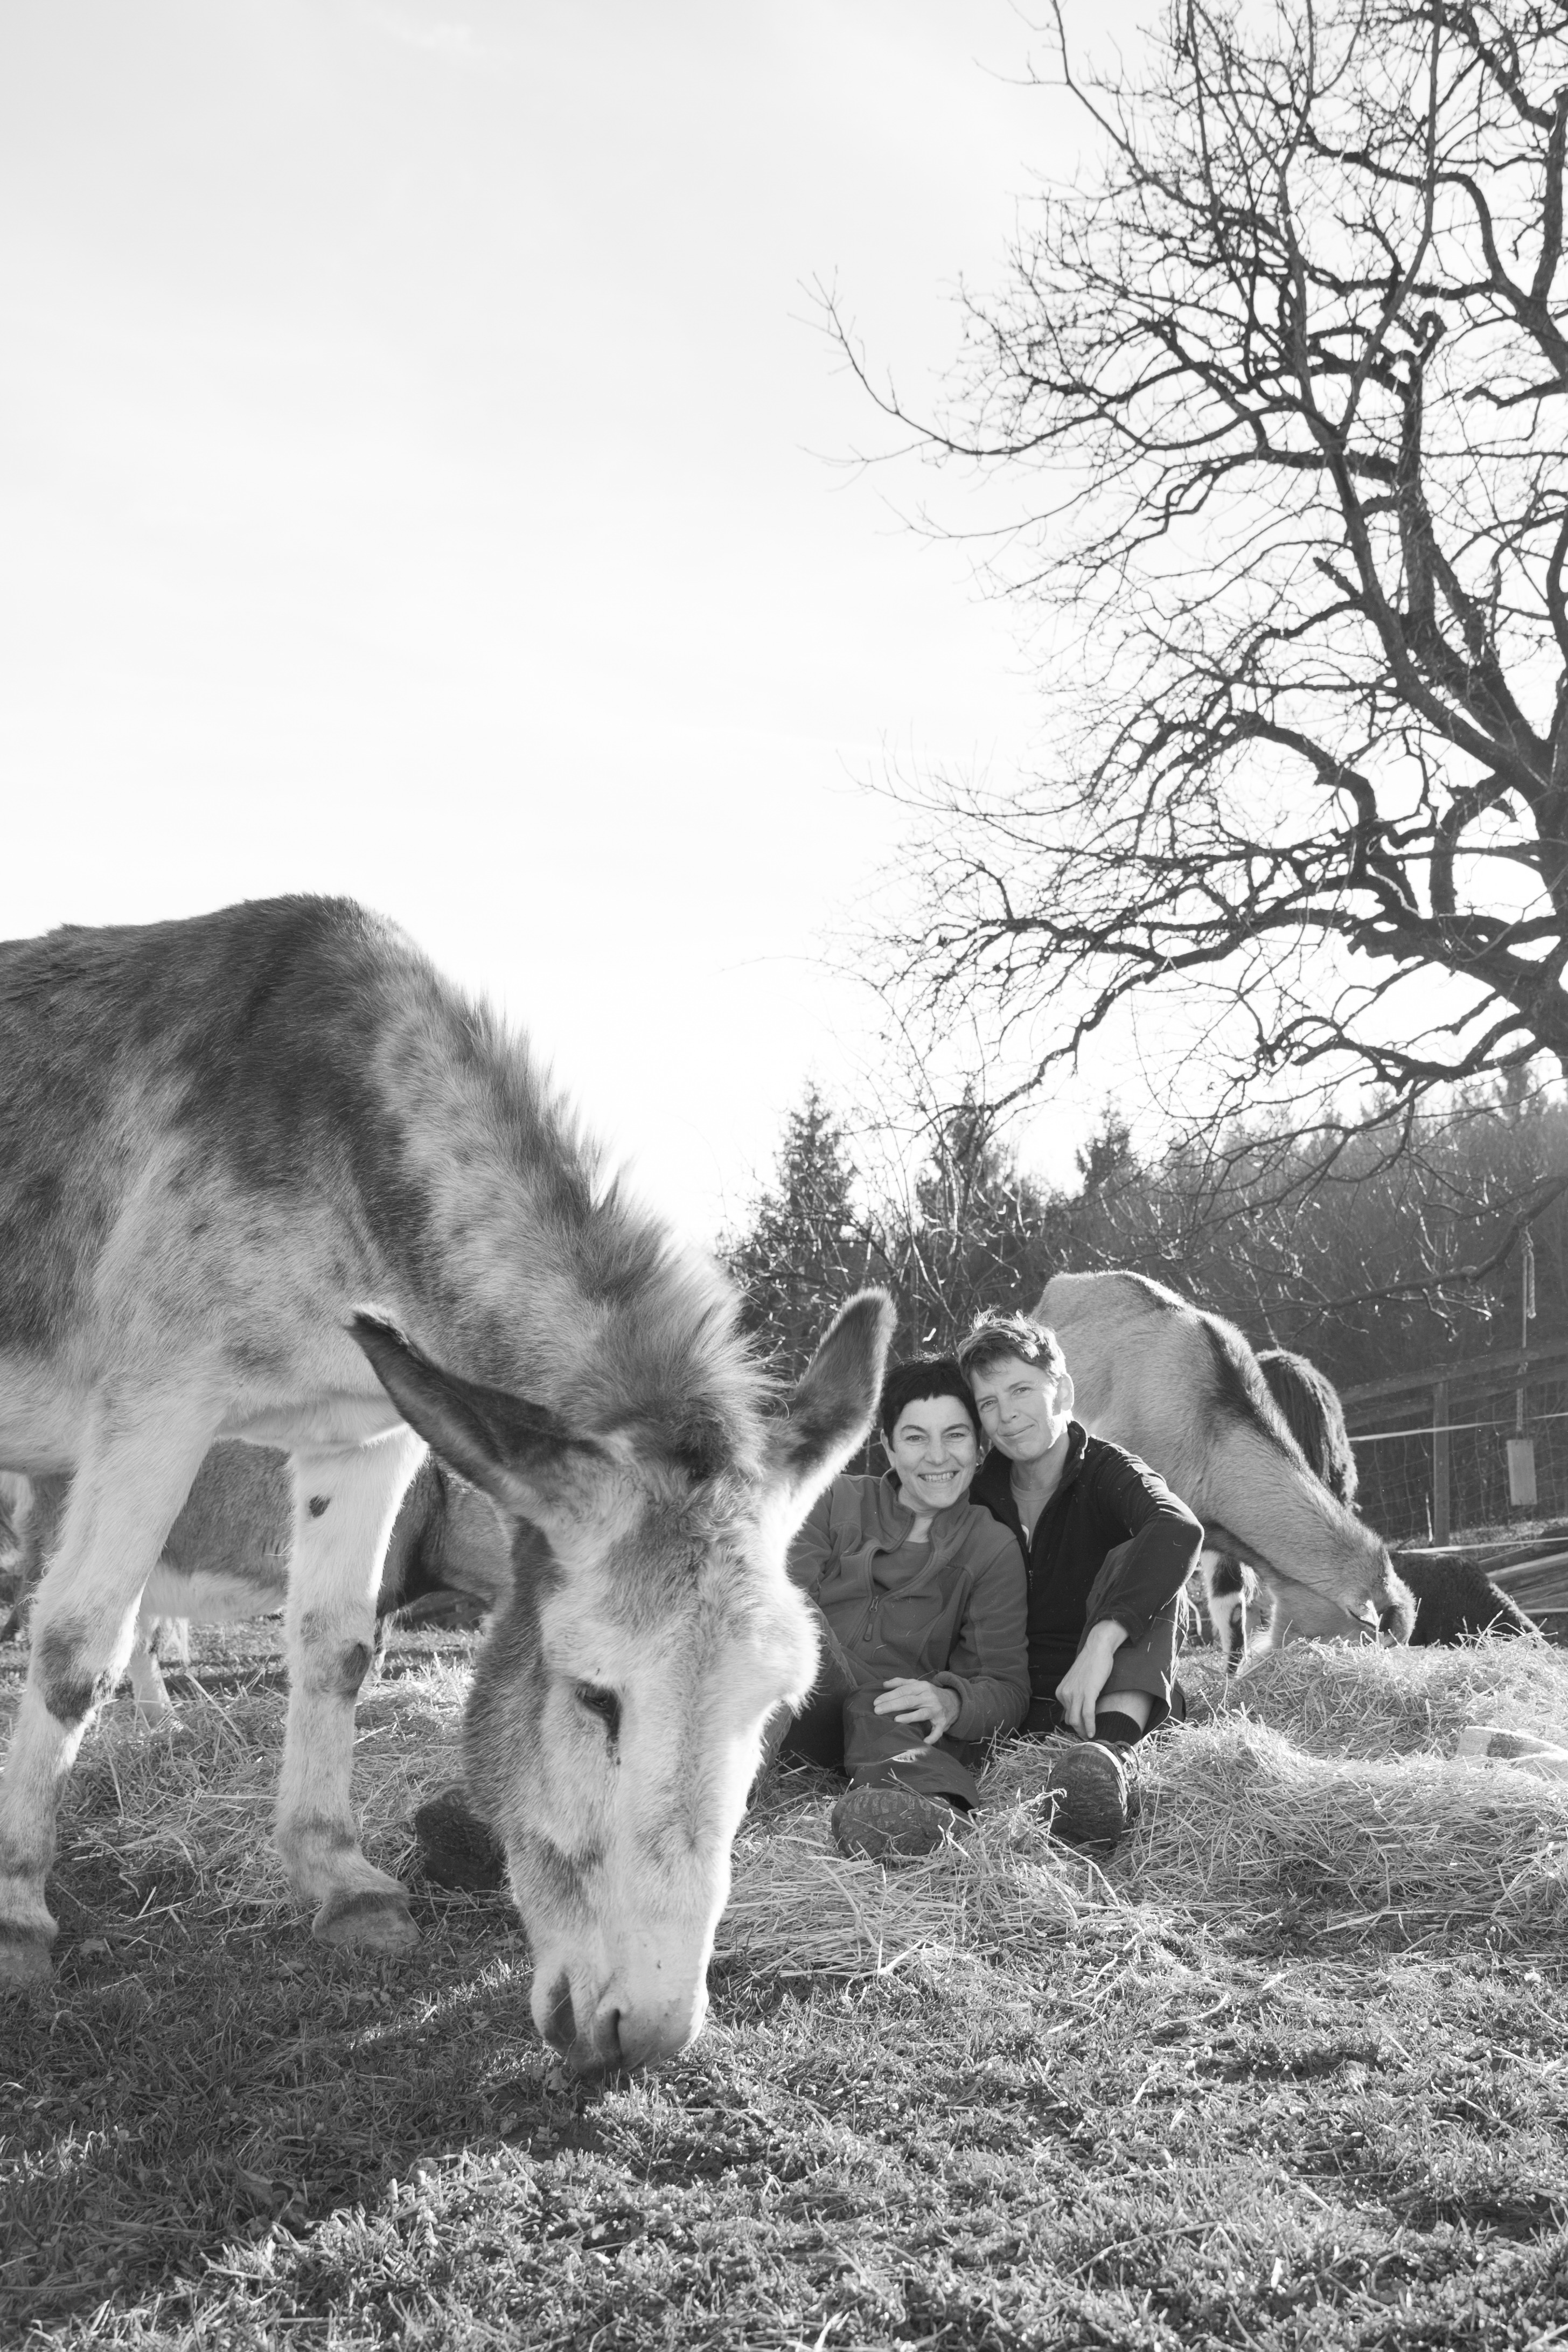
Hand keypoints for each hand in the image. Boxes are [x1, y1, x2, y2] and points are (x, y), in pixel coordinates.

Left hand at [873, 1678, 959, 1744]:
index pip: (903, 1690)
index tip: (876, 1702)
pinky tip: (924, 1741)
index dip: (889, 1696)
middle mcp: (929, 1697)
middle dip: (892, 1705)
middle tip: (877, 1711)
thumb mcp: (918, 1684)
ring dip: (909, 1717)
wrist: (955, 1701)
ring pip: (921, 1713)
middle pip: (909, 1701)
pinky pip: (937, 1731)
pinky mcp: (942, 1722)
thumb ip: (901, 1682)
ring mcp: (936, 1710)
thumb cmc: (930, 1693)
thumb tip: (884, 1684)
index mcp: (922, 1687)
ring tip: (896, 1720)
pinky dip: (932, 1736)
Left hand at [1054, 1620, 1126, 1739]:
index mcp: (1061, 1691)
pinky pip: (1087, 1715)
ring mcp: (1075, 1694)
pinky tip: (1093, 1733)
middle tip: (1087, 1736)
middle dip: (1078, 1730)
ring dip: (1083, 1731)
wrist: (1096, 1649)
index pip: (1066, 1714)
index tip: (1083, 1729)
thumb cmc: (1090, 1663)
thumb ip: (1075, 1694)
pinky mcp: (1088, 1693)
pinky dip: (1090, 1726)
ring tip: (1091, 1736)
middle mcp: (1065, 1694)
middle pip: (1070, 1720)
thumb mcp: (1077, 1681)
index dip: (1075, 1723)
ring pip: (1076, 1720)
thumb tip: (1080, 1709)